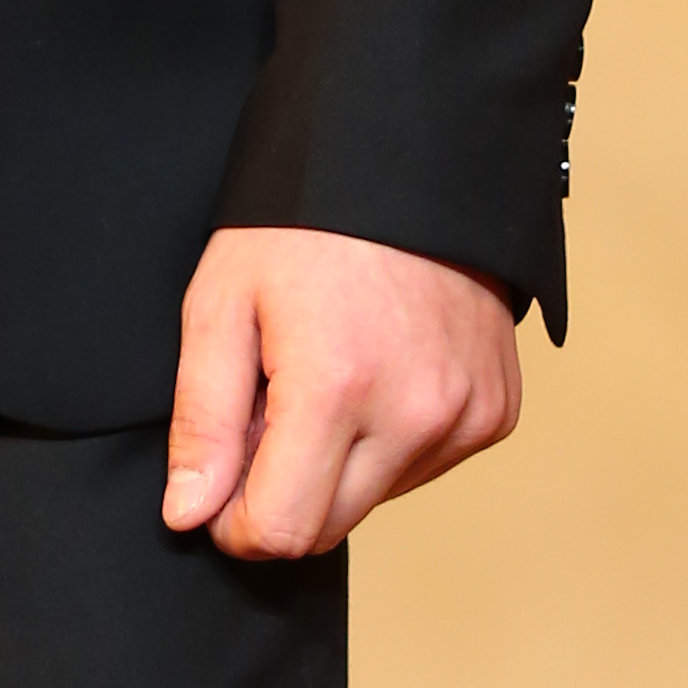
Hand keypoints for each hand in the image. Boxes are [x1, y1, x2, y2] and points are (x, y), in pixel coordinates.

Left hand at [162, 226, 519, 558]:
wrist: (411, 156)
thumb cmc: (302, 224)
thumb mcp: (222, 301)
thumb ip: (202, 418)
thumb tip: (190, 516)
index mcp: (336, 389)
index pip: (281, 531)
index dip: (235, 522)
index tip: (219, 482)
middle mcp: (413, 415)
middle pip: (329, 529)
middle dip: (283, 491)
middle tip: (266, 408)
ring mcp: (466, 416)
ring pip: (376, 499)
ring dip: (338, 464)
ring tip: (325, 374)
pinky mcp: (497, 411)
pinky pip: (425, 465)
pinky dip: (390, 440)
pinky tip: (377, 370)